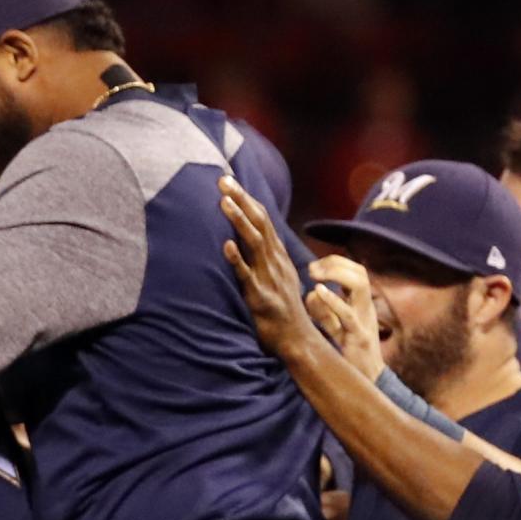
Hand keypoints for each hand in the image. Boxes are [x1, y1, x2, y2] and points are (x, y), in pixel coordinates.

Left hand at [218, 176, 329, 374]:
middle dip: (241, 199)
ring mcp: (269, 277)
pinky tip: (225, 245)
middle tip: (222, 179)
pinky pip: (247, 275)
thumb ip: (265, 257)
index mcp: (278, 254)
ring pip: (254, 242)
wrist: (298, 340)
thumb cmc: (284, 310)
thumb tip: (247, 238)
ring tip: (223, 201)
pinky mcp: (261, 297)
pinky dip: (237, 259)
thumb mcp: (278, 276)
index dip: (246, 198)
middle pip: (259, 222)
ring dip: (239, 220)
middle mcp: (275, 261)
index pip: (262, 218)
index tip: (229, 180)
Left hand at [304, 257, 385, 380]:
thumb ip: (324, 312)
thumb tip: (310, 294)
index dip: (336, 263)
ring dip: (336, 274)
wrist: (368, 381)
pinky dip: (333, 301)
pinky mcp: (360, 337)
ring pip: (360, 285)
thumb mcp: (336, 328)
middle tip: (312, 268)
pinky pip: (348, 315)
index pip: (356, 272)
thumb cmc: (351, 354)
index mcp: (362, 304)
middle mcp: (366, 308)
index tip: (314, 266)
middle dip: (336, 263)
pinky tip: (319, 292)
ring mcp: (364, 320)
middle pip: (360, 273)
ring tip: (315, 275)